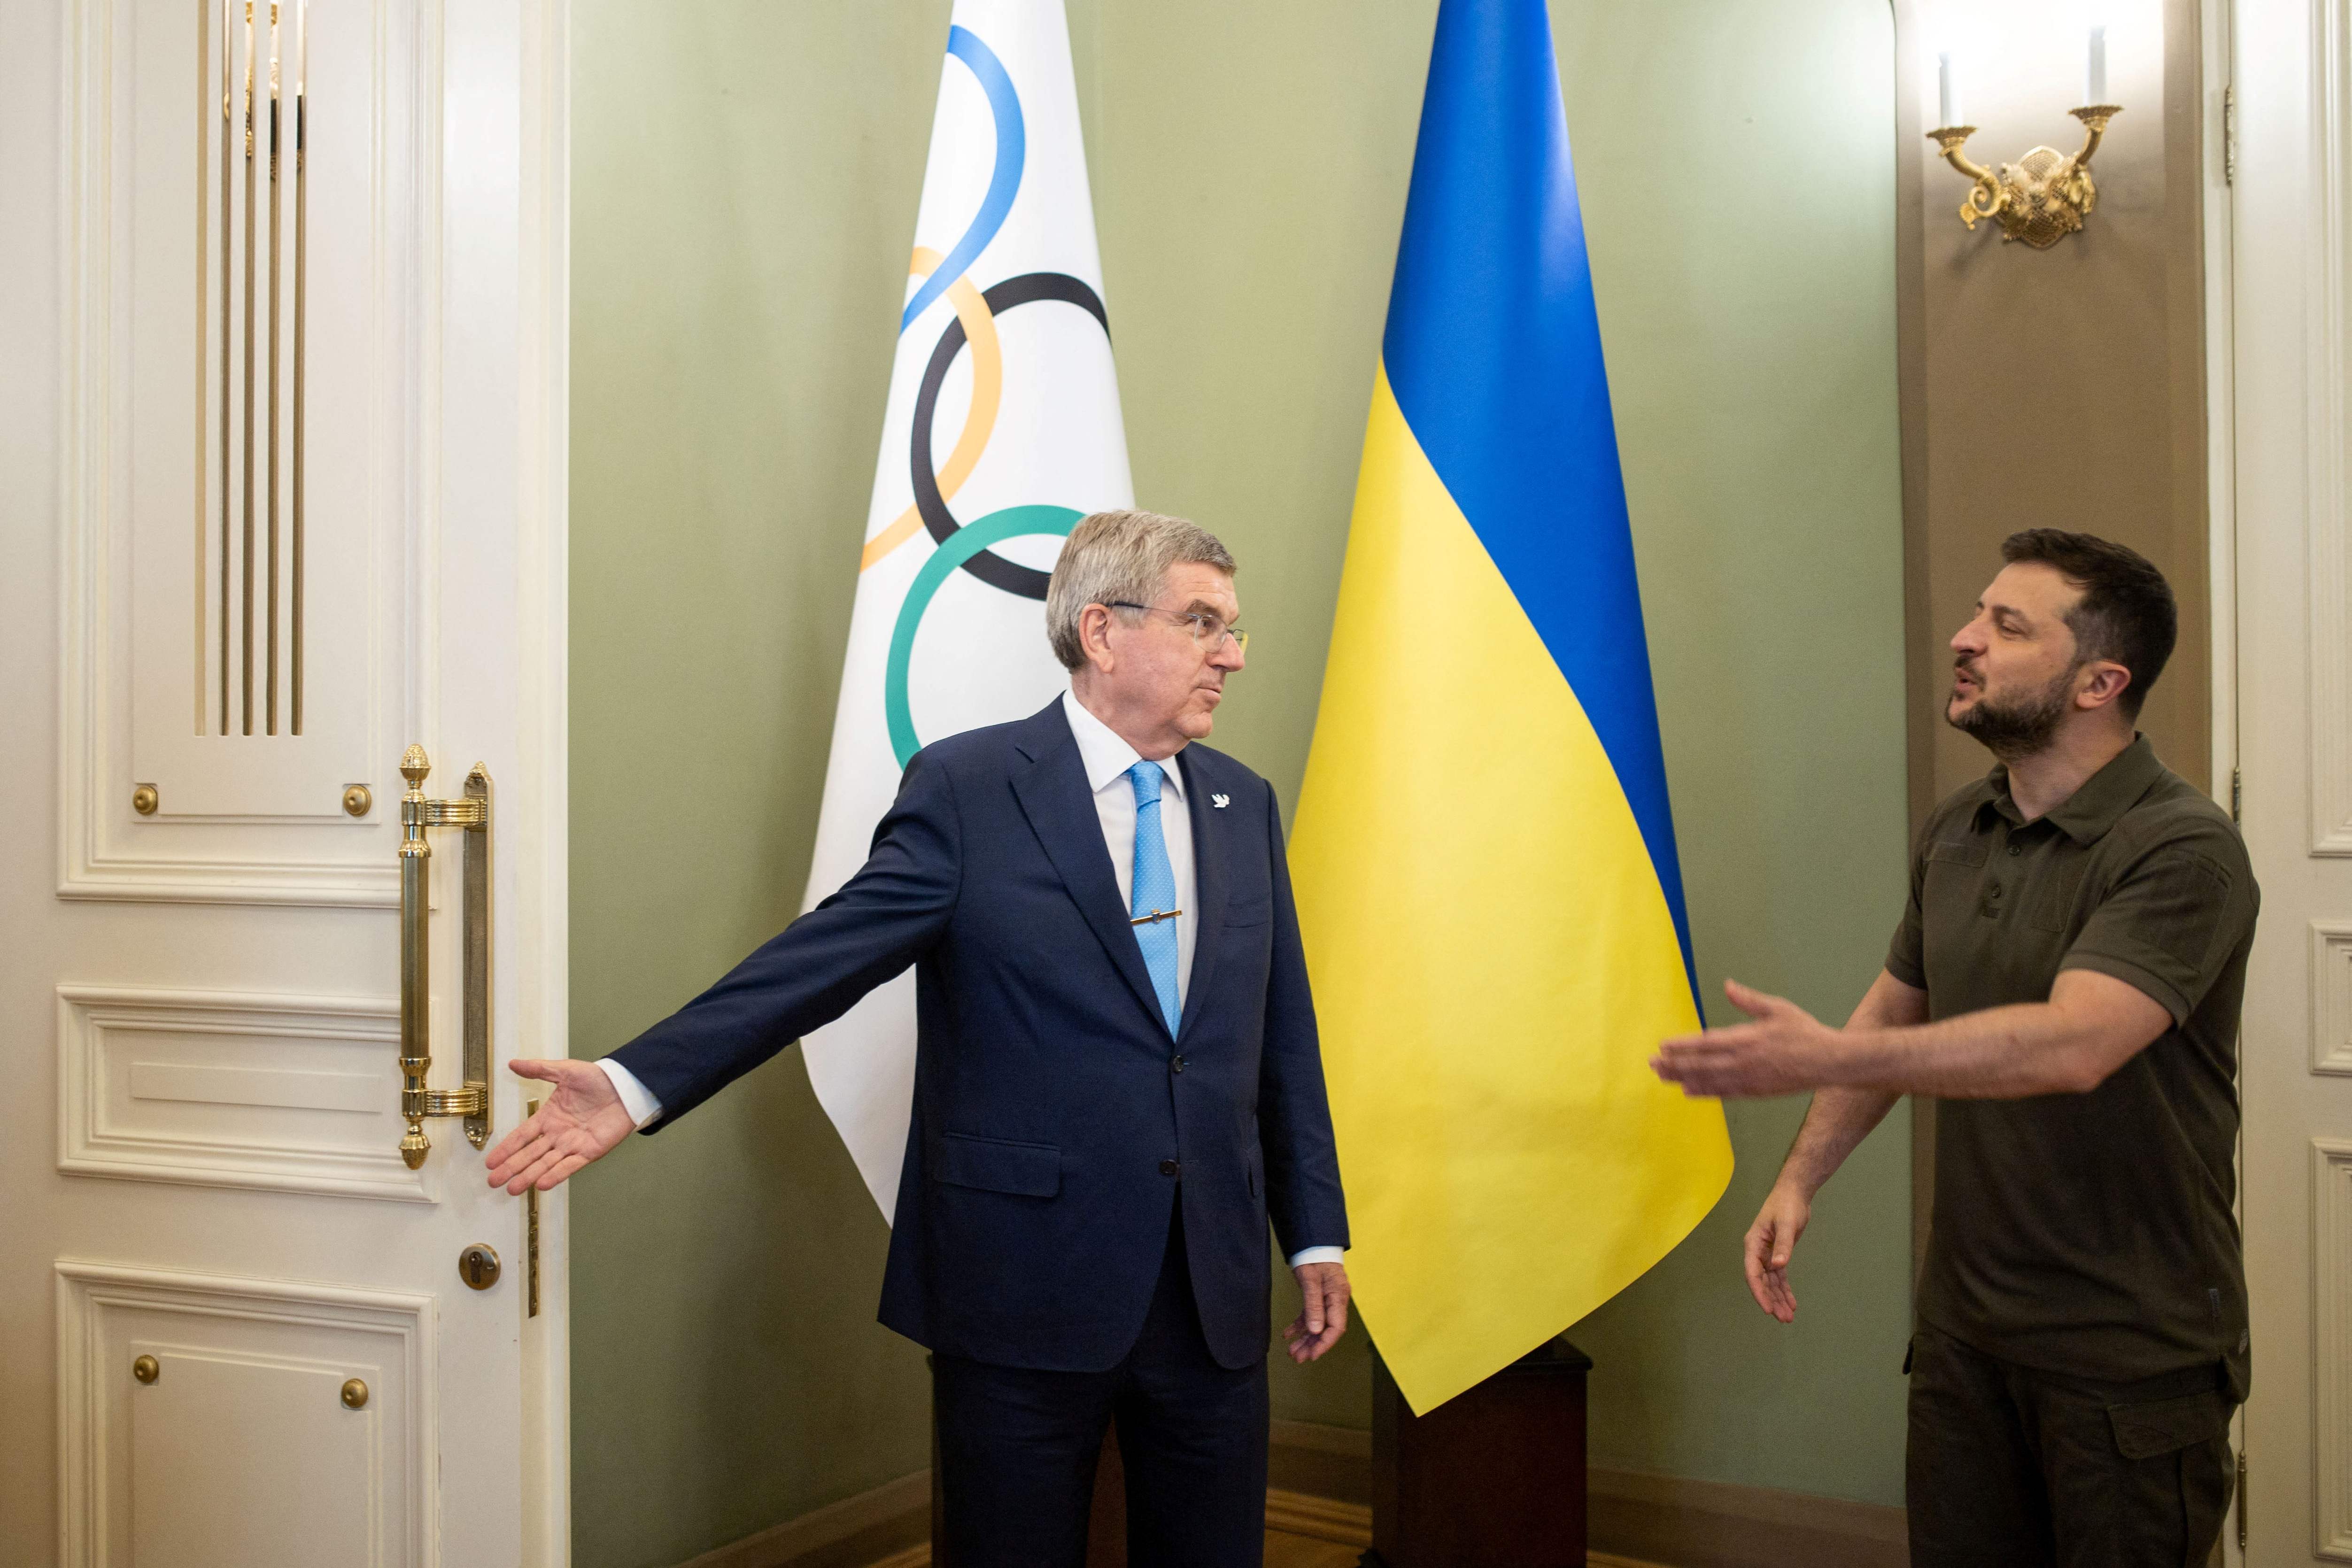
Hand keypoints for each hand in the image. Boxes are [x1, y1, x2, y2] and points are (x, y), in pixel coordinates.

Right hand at [483, 1059, 636, 1194]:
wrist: (626, 1086)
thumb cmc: (598, 1079)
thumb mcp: (565, 1071)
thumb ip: (539, 1069)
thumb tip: (513, 1063)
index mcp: (549, 1117)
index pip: (522, 1136)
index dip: (506, 1149)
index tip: (490, 1162)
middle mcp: (558, 1134)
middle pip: (530, 1155)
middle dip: (512, 1168)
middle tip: (494, 1182)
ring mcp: (573, 1144)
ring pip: (546, 1164)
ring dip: (529, 1176)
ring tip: (513, 1189)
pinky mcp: (590, 1151)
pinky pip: (570, 1166)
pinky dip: (557, 1175)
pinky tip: (541, 1184)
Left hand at [1284, 1261, 1350, 1363]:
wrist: (1312, 1242)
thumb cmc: (1313, 1257)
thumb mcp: (1311, 1280)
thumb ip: (1313, 1305)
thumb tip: (1316, 1330)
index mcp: (1338, 1297)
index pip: (1336, 1327)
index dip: (1325, 1343)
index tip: (1312, 1355)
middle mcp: (1335, 1301)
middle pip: (1326, 1329)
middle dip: (1312, 1345)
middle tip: (1297, 1358)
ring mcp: (1327, 1300)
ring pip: (1317, 1325)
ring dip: (1305, 1339)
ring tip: (1292, 1352)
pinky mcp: (1317, 1297)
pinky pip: (1309, 1316)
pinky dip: (1299, 1326)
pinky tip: (1288, 1335)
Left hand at [1651, 979, 1841, 1098]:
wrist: (1830, 1062)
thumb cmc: (1804, 1031)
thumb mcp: (1777, 1008)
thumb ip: (1749, 1000)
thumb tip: (1727, 984)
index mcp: (1746, 1039)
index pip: (1705, 1043)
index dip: (1682, 1046)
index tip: (1662, 1046)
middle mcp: (1743, 1062)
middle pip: (1701, 1065)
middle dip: (1674, 1064)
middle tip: (1652, 1064)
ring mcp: (1749, 1080)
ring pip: (1709, 1081)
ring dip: (1683, 1079)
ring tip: (1662, 1077)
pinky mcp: (1757, 1092)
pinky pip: (1724, 1093)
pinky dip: (1705, 1092)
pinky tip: (1688, 1091)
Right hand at [1744, 1183, 1810, 1323]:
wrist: (1794, 1194)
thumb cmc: (1787, 1205)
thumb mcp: (1786, 1224)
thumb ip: (1783, 1245)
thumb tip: (1779, 1266)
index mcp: (1753, 1244)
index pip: (1753, 1273)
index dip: (1759, 1292)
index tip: (1768, 1309)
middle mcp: (1757, 1252)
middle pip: (1762, 1282)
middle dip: (1772, 1300)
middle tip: (1783, 1318)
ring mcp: (1767, 1254)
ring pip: (1771, 1282)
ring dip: (1779, 1298)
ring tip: (1788, 1317)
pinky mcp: (1778, 1255)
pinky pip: (1780, 1277)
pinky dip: (1785, 1289)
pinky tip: (1792, 1302)